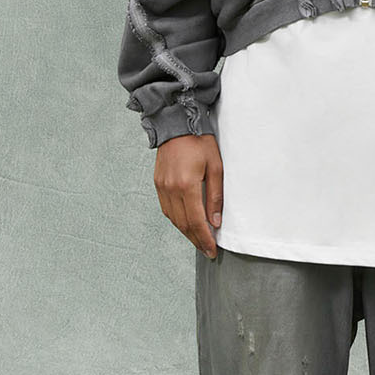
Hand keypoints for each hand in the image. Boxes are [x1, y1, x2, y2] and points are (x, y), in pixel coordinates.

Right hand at [153, 133, 221, 257]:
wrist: (177, 123)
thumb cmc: (200, 142)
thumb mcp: (216, 167)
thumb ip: (215, 196)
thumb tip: (215, 221)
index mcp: (187, 184)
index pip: (196, 221)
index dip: (204, 239)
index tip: (212, 250)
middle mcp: (171, 188)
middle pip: (183, 224)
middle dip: (196, 240)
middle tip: (207, 251)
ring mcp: (162, 186)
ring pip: (173, 218)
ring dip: (186, 232)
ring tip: (199, 240)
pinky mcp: (158, 183)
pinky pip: (166, 209)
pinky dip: (177, 220)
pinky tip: (186, 223)